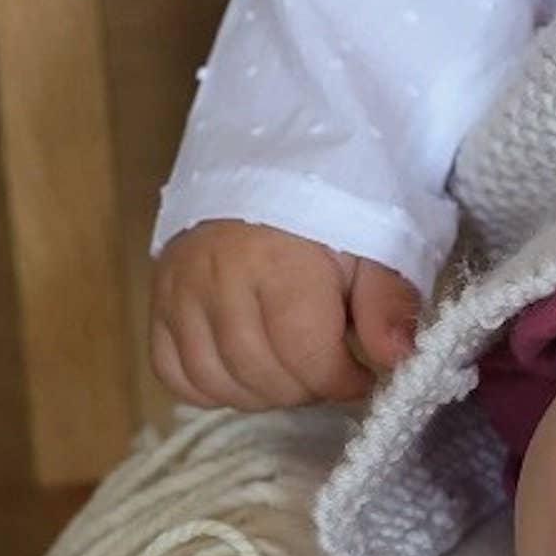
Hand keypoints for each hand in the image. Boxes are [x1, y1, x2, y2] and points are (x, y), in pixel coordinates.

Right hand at [149, 220, 420, 409]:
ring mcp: (180, 289)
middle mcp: (219, 279)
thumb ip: (387, 302)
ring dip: (261, 393)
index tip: (361, 377)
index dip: (340, 382)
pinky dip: (209, 386)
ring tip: (291, 372)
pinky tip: (243, 374)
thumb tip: (398, 359)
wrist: (267, 161)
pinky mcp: (157, 297)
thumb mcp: (375, 242)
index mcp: (280, 263)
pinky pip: (171, 369)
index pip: (306, 357)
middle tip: (327, 370)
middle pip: (260, 375)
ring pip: (214, 380)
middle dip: (306, 388)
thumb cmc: (330, 207)